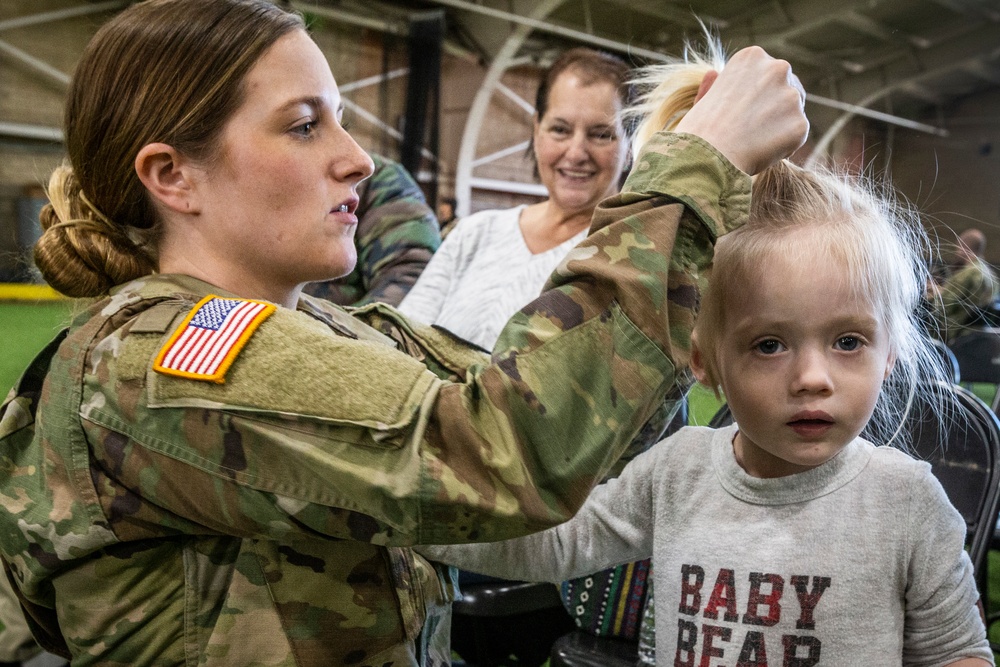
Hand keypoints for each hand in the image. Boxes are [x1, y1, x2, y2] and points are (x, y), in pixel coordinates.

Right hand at [675, 46, 808, 174]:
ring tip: (753, 143)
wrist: (707, 157)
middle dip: (774, 108)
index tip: (740, 113)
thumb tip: (713, 74)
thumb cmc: (698, 132)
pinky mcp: (800, 124)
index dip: (754, 97)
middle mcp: (777, 69)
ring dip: (779, 127)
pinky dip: (783, 146)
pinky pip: (796, 136)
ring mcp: (792, 96)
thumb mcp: (702, 101)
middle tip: (751, 131)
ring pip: (793, 113)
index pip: (766, 75)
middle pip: (786, 89)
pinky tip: (761, 152)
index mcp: (752, 56)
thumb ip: (714, 87)